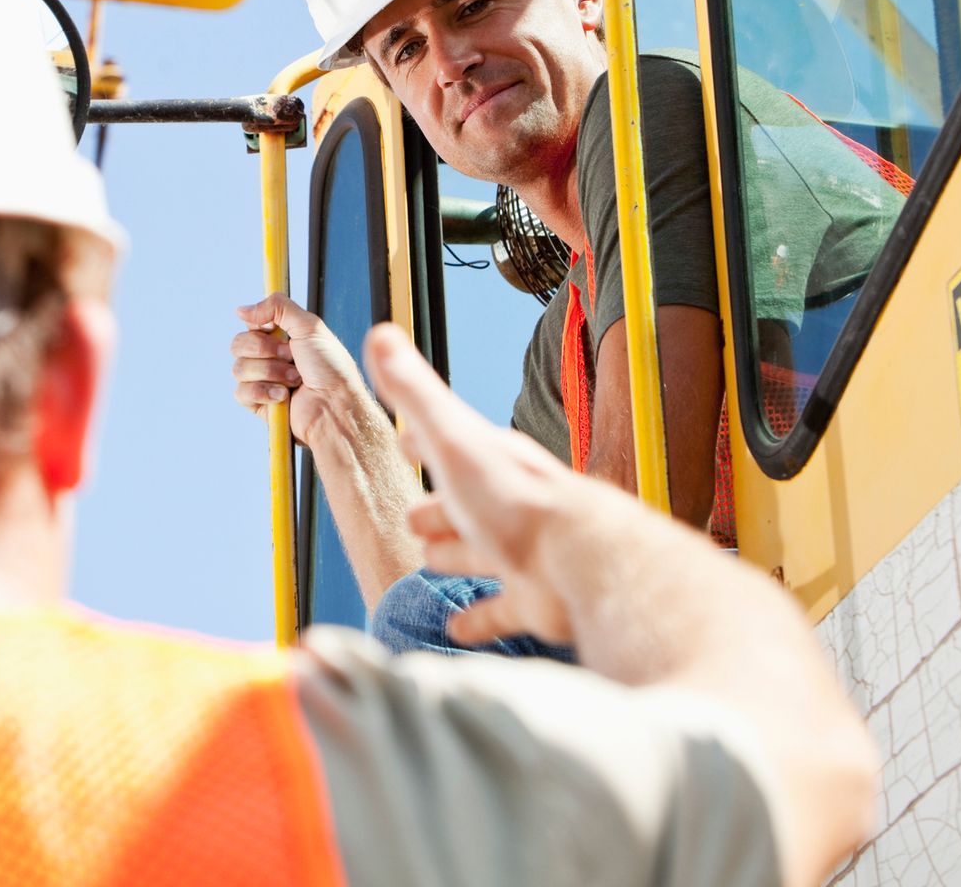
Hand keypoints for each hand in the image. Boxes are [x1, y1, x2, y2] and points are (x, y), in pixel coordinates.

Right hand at [230, 293, 374, 444]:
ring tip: (294, 380)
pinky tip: (284, 397)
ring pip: (239, 368)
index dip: (260, 327)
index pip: (251, 324)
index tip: (275, 330)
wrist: (335, 405)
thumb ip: (277, 307)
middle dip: (266, 350)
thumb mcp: (309, 326)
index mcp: (280, 338)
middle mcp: (269, 358)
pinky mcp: (258, 404)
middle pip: (238, 344)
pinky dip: (264, 392)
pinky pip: (241, 392)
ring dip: (271, 372)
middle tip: (291, 357)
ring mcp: (262, 381)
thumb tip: (241, 310)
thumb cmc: (330, 368)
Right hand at [364, 322, 580, 647]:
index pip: (451, 442)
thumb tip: (380, 333)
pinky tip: (456, 626)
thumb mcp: (453, 438)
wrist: (580, 564)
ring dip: (455, 555)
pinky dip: (478, 616)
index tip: (404, 441)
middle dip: (437, 507)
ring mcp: (523, 552)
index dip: (424, 441)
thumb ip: (415, 393)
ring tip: (428, 560)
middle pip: (465, 502)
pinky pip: (499, 608)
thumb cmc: (512, 499)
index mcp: (489, 461)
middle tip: (412, 515)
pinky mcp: (534, 599)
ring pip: (481, 552)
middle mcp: (508, 504)